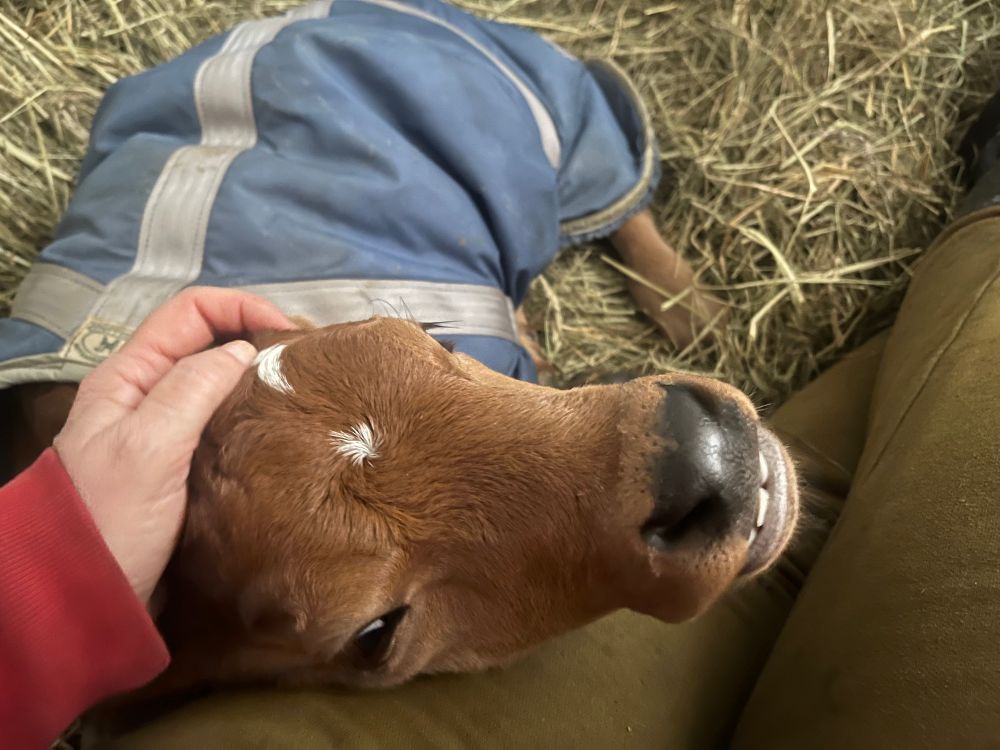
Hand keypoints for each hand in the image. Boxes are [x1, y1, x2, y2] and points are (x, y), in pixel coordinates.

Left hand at [53, 287, 294, 605]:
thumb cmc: (111, 520)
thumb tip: (244, 350)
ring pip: (218, 383)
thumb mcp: (148, 446)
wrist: (85, 599)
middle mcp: (146, 395)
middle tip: (308, 364)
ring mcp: (163, 432)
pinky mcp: (182, 467)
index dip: (242, 308)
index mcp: (128, 376)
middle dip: (257, 339)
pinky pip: (223, 424)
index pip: (190, 311)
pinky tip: (281, 431)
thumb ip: (193, 388)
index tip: (291, 334)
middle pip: (207, 342)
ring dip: (259, 379)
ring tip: (303, 394)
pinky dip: (254, 416)